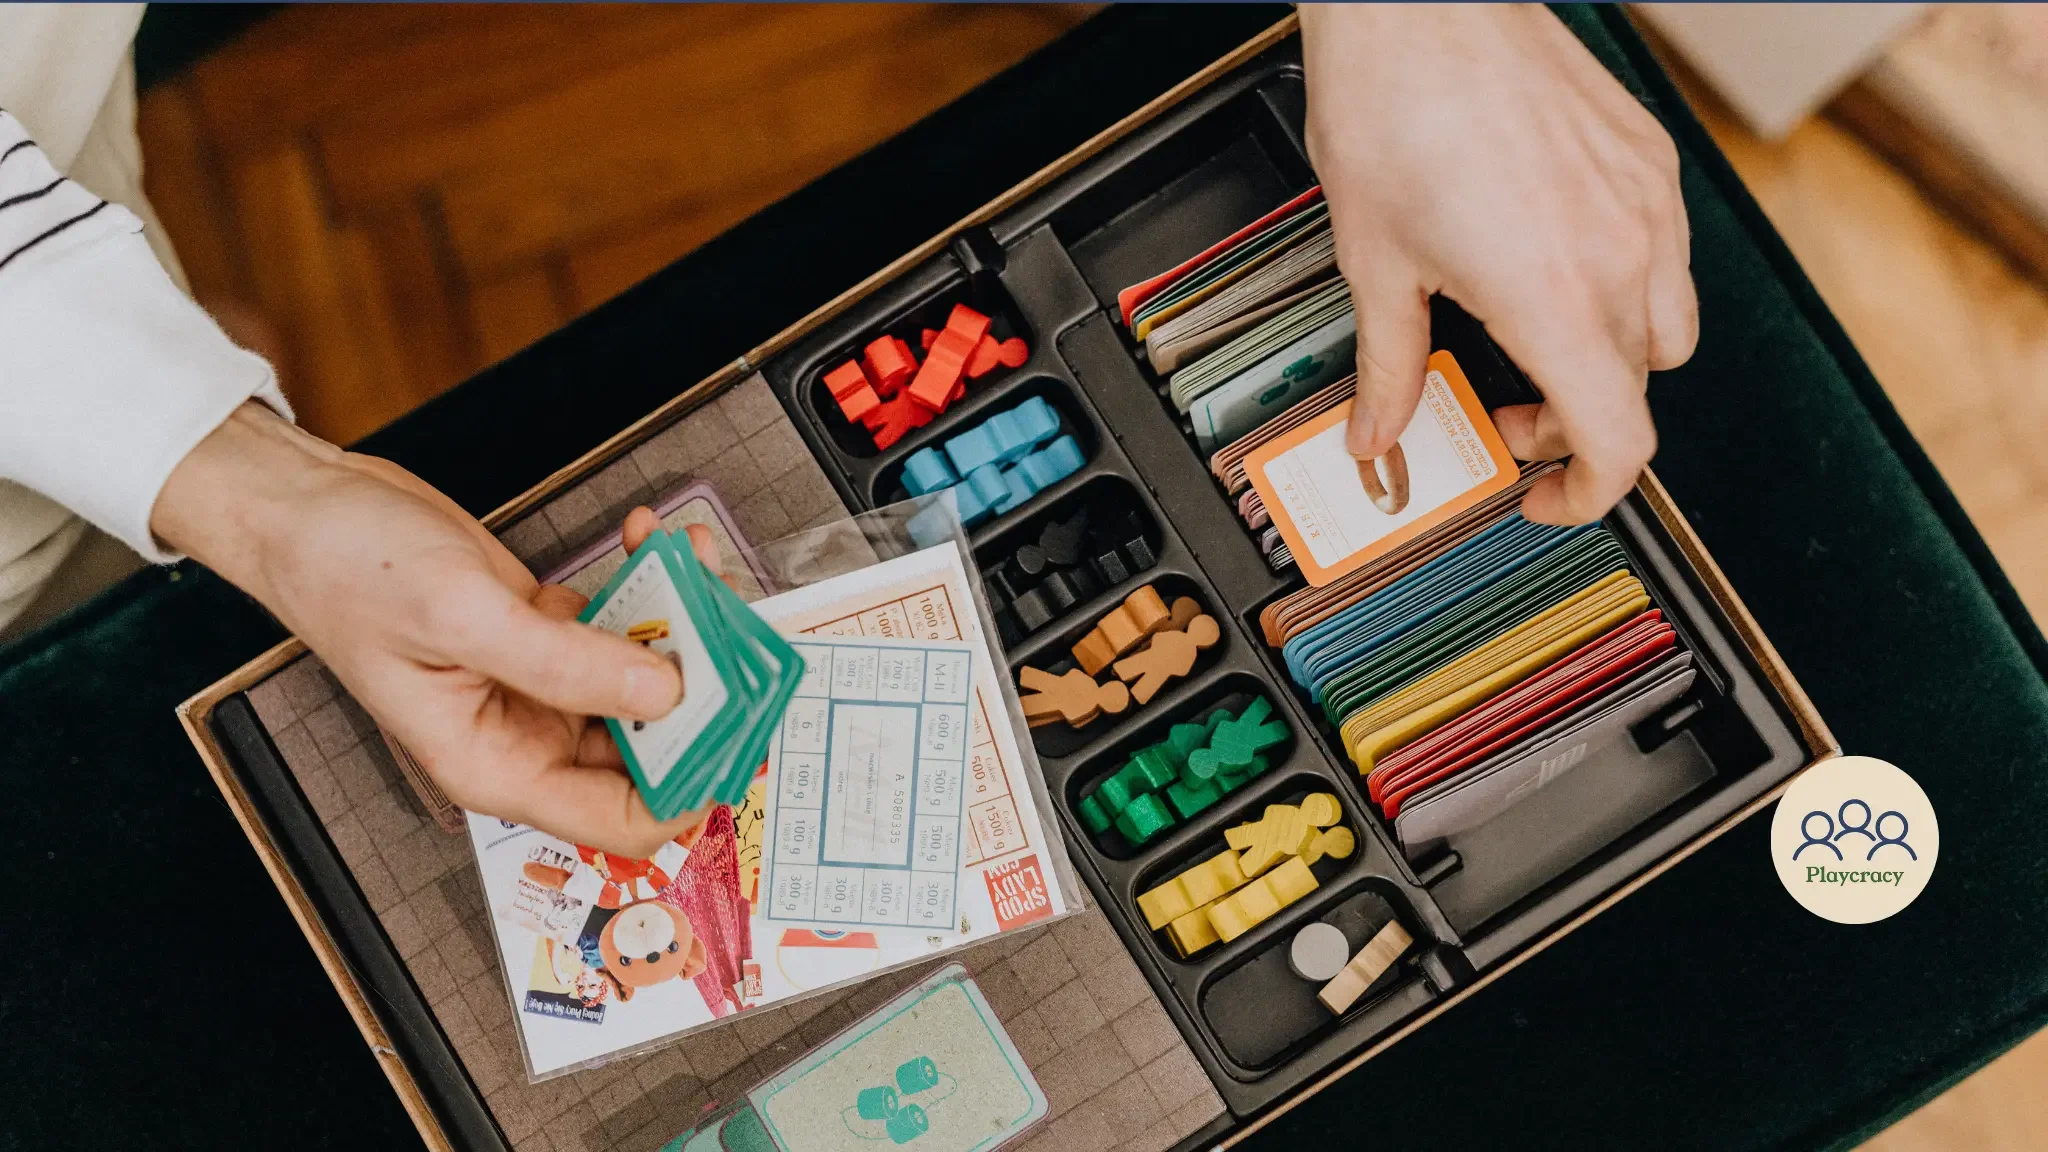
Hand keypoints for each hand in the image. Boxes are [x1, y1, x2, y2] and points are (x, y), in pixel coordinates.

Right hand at [154, 403, 712, 855]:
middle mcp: (528, 737)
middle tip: (733, 624)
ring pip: (646, 679)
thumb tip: (664, 692)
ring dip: (684, 622)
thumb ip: (566, 662)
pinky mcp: (547, 634)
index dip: (691, 782)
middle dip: (703, 689)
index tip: (737, 721)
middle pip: (651, 747)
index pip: (624, 818)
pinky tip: (653, 536)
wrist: (308, 508)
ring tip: (692, 554)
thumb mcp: (462, 616)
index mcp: (498, 766)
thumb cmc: (346, 571)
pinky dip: (650, 583)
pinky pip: (624, 625)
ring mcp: (542, 686)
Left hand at [1299, 3, 1697, 523]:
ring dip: (1609, 361)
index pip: (1620, 441)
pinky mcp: (1650, 160)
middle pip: (1636, 388)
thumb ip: (1389, 367)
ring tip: (1534, 345)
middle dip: (1573, 423)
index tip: (1546, 498)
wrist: (1420, 4)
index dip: (1587, 496)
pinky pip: (1665, 256)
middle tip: (1505, 415)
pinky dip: (1622, 289)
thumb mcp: (1374, 264)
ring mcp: (1647, 202)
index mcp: (1555, 296)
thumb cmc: (1393, 108)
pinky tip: (1551, 270)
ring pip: (1666, 327)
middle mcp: (1621, 252)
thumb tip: (1377, 434)